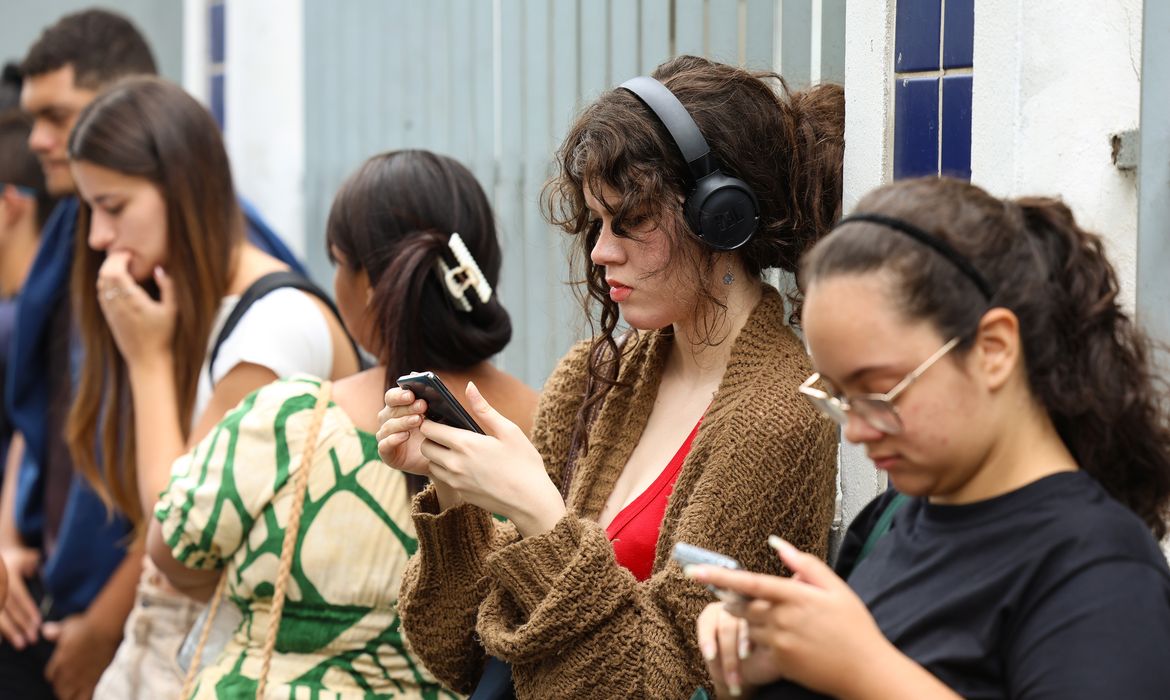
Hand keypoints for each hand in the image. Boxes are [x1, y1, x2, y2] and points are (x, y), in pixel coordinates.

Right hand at [0, 545, 40, 648]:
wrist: (0, 555)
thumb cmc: (18, 559)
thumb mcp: (28, 557)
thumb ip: (37, 564)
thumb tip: (41, 575)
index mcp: (8, 575)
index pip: (19, 596)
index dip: (28, 610)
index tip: (38, 623)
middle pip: (9, 609)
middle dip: (20, 625)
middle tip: (32, 639)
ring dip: (9, 632)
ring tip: (21, 645)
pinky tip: (1, 642)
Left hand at [42, 613, 120, 699]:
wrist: (105, 629)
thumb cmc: (88, 625)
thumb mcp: (69, 626)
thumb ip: (56, 631)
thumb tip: (45, 630)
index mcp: (59, 661)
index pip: (51, 676)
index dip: (57, 675)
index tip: (63, 672)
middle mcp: (67, 673)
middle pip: (59, 688)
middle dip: (63, 687)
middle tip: (71, 683)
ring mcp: (80, 678)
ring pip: (68, 696)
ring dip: (71, 695)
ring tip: (77, 691)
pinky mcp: (94, 681)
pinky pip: (84, 698)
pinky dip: (84, 699)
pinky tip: (89, 695)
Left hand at [96, 251, 175, 365]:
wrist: (147, 359)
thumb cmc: (164, 335)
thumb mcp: (172, 310)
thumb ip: (168, 287)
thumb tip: (159, 268)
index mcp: (134, 301)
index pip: (116, 273)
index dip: (119, 259)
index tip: (130, 253)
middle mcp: (118, 306)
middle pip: (105, 275)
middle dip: (111, 261)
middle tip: (123, 255)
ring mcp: (111, 312)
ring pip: (100, 284)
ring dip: (107, 271)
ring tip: (120, 265)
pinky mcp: (109, 317)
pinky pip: (101, 294)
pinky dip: (105, 283)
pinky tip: (116, 281)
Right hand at [376, 388, 432, 476]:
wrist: (437, 460)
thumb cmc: (436, 434)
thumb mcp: (437, 418)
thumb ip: (433, 402)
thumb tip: (427, 384)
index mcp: (397, 408)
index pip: (392, 397)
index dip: (400, 394)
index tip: (412, 394)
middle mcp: (388, 420)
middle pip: (391, 410)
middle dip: (407, 407)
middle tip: (422, 405)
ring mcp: (386, 437)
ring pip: (388, 426)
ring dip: (403, 422)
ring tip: (418, 420)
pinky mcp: (387, 454)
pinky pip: (385, 445)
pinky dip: (393, 439)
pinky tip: (405, 435)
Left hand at [419, 381, 564, 535]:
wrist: (531, 501)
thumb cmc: (524, 463)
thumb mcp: (508, 431)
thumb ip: (484, 409)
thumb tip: (469, 386)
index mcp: (465, 444)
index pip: (430, 429)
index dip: (430, 421)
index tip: (438, 418)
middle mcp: (455, 464)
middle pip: (425, 447)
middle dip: (431, 438)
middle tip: (447, 434)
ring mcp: (456, 481)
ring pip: (431, 465)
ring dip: (437, 456)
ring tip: (456, 450)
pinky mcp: (461, 494)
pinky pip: (443, 479)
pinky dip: (447, 470)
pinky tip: (466, 466)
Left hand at [688, 537, 892, 697]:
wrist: (866, 671)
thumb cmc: (854, 626)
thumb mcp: (836, 588)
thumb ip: (804, 564)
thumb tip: (776, 543)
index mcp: (796, 596)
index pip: (749, 582)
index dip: (719, 576)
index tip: (694, 570)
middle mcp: (783, 619)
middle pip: (741, 606)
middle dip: (734, 599)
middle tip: (737, 594)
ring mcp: (780, 643)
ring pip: (747, 627)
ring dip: (750, 621)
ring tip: (777, 620)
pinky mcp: (780, 663)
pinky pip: (757, 649)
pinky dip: (760, 642)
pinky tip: (782, 640)